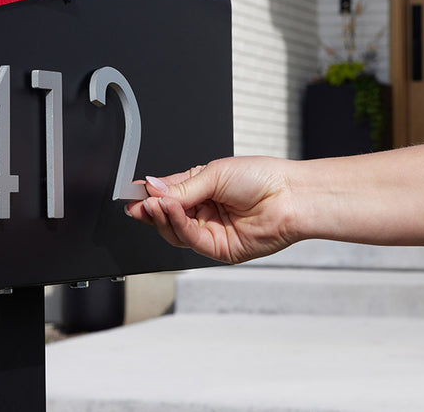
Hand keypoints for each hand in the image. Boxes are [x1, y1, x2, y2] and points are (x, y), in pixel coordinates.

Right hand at [124, 157, 302, 263]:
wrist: (290, 196)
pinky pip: (190, 240)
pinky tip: (172, 211)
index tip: (132, 194)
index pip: (167, 196)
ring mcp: (210, 232)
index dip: (148, 197)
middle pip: (166, 217)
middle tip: (140, 203)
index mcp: (201, 189)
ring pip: (174, 232)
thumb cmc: (263, 178)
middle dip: (151, 210)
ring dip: (162, 217)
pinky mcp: (219, 249)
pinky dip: (177, 225)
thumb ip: (181, 186)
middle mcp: (204, 212)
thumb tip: (151, 188)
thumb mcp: (214, 173)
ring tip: (156, 204)